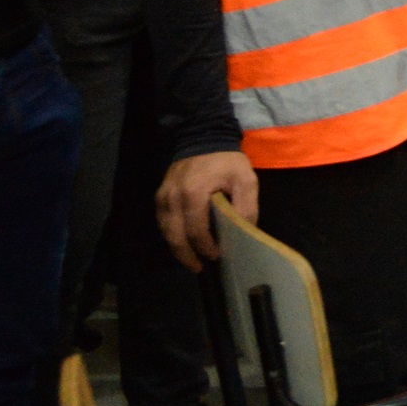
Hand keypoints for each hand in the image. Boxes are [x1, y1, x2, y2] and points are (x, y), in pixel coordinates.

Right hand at [157, 152, 258, 270]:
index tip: (216, 256)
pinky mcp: (159, 196)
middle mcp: (172, 197)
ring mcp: (163, 197)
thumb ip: (246, 207)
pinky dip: (172, 235)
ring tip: (192, 261)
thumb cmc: (226, 161)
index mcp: (193, 193)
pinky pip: (163, 222)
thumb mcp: (245, 180)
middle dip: (186, 255)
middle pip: (175, 236)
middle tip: (199, 268)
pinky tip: (183, 243)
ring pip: (166, 231)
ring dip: (177, 248)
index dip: (205, 247)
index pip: (196, 230)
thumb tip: (245, 232)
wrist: (203, 137)